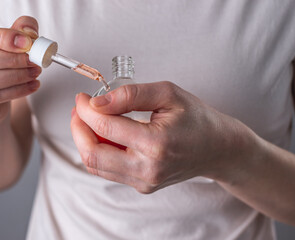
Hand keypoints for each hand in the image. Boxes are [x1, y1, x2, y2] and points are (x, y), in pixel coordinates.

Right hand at [0, 16, 40, 123]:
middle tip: (33, 61)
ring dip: (15, 77)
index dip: (2, 38)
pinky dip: (15, 92)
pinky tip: (31, 86)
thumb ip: (20, 31)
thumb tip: (29, 32)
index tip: (27, 43)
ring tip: (34, 73)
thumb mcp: (8, 44)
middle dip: (10, 59)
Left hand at [71, 81, 252, 193]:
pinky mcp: (142, 185)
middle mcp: (148, 168)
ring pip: (96, 165)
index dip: (86, 110)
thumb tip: (97, 103)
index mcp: (157, 143)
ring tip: (87, 119)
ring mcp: (144, 181)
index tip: (82, 97)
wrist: (218, 148)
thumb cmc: (197, 119)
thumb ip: (131, 95)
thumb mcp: (168, 94)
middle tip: (78, 109)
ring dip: (84, 141)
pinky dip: (98, 151)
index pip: (105, 127)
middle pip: (93, 154)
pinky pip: (108, 170)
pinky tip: (103, 134)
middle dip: (77, 129)